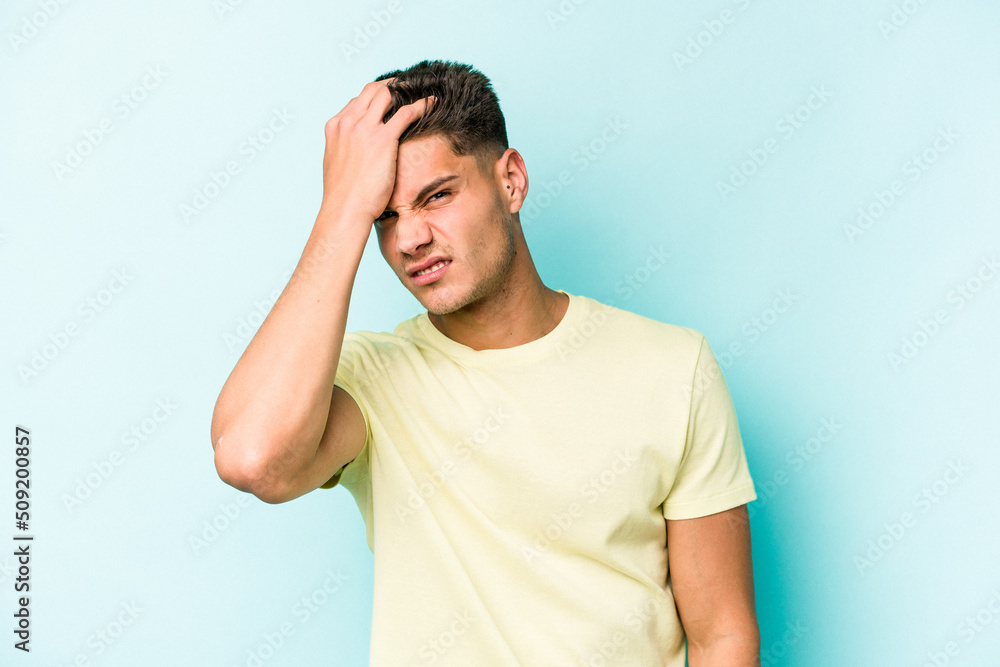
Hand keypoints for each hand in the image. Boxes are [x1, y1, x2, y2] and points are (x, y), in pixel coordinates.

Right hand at [320, 78, 434, 222]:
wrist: (345, 210)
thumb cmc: (343, 196)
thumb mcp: (338, 164)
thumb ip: (347, 149)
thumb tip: (357, 152)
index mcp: (335, 127)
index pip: (357, 101)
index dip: (375, 97)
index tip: (389, 99)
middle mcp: (348, 122)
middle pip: (372, 90)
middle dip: (391, 86)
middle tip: (408, 87)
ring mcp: (364, 128)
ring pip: (387, 94)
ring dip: (406, 90)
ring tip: (421, 90)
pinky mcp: (383, 139)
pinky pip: (406, 113)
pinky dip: (421, 105)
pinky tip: (432, 103)